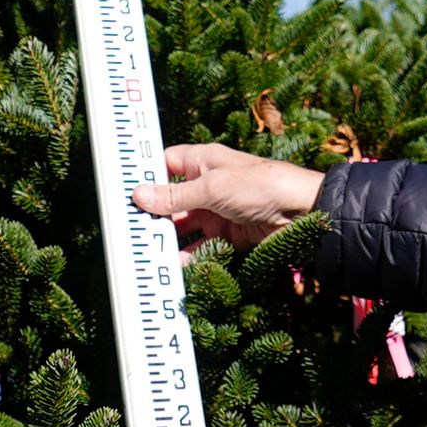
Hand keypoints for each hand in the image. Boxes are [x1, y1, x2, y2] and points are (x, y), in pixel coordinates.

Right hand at [131, 143, 325, 248]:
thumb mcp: (213, 188)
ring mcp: (217, 211)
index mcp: (203, 161)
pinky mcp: (228, 235)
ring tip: (147, 251)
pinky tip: (174, 265)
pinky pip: (202, 246)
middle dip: (154, 215)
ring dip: (168, 238)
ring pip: (184, 226)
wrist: (302, 212)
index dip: (147, 177)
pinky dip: (188, 256)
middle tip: (130, 230)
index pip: (166, 165)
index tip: (124, 193)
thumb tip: (139, 195)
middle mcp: (208, 185)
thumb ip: (175, 197)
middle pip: (171, 200)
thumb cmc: (260, 185)